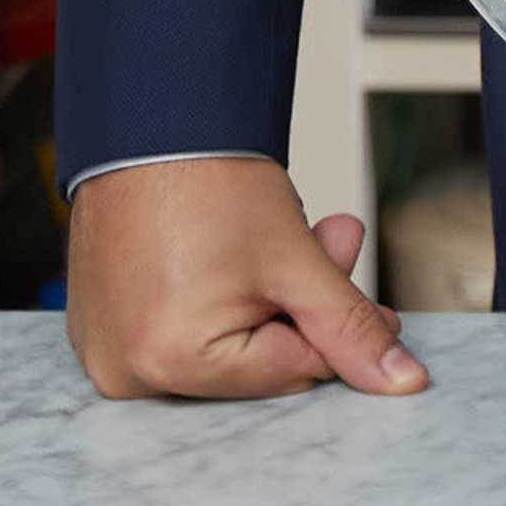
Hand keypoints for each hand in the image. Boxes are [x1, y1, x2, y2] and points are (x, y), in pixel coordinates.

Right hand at [67, 155, 430, 400]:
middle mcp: (129, 372)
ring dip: (265, 301)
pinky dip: (217, 301)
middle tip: (333, 238)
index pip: (293, 371)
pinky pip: (180, 332)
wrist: (149, 124)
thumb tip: (404, 382)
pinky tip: (228, 254)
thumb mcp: (298, 261)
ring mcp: (107, 352)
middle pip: (256, 364)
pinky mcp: (101, 328)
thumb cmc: (210, 182)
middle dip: (301, 306)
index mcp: (174, 364)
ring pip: (223, 347)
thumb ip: (351, 327)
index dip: (340, 326)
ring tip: (275, 240)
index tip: (369, 293)